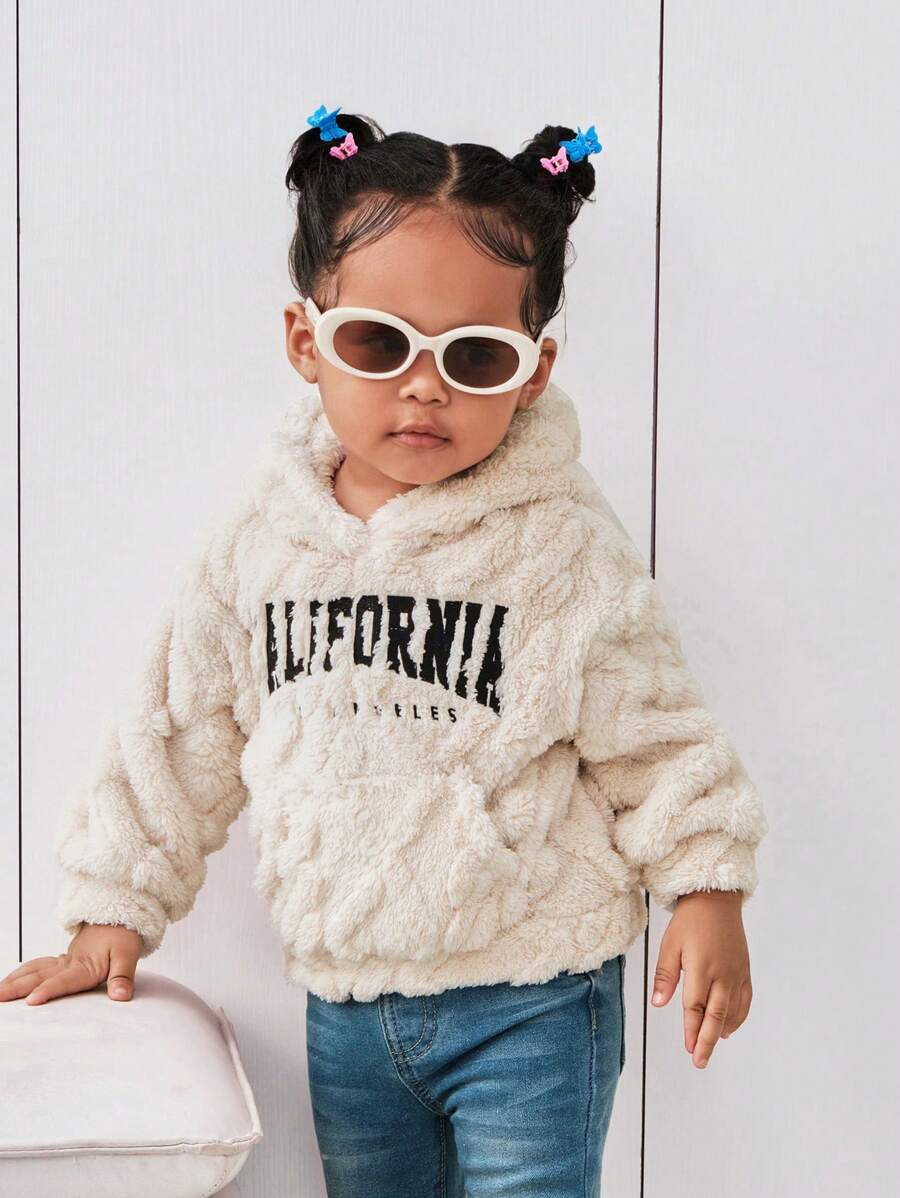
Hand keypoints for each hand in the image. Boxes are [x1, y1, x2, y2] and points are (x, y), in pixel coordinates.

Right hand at [0, 923, 142, 1005]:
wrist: (120, 916)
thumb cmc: (123, 936)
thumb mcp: (129, 954)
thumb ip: (123, 977)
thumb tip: (121, 996)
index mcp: (85, 965)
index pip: (64, 981)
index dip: (48, 990)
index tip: (31, 1000)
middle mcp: (70, 962)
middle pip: (41, 976)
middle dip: (18, 987)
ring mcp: (65, 960)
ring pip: (36, 969)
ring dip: (16, 979)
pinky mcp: (64, 960)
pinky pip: (40, 965)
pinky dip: (24, 972)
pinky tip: (13, 979)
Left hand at [650, 889, 752, 1068]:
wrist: (716, 900)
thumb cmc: (689, 921)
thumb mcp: (670, 945)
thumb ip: (665, 976)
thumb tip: (659, 1004)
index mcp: (701, 969)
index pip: (695, 1007)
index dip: (691, 1030)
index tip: (688, 1048)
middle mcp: (723, 975)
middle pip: (716, 1016)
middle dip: (707, 1041)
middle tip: (700, 1061)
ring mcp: (736, 974)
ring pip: (731, 1011)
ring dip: (721, 1031)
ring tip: (710, 1045)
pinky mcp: (745, 971)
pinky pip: (745, 1000)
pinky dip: (738, 1017)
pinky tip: (729, 1027)